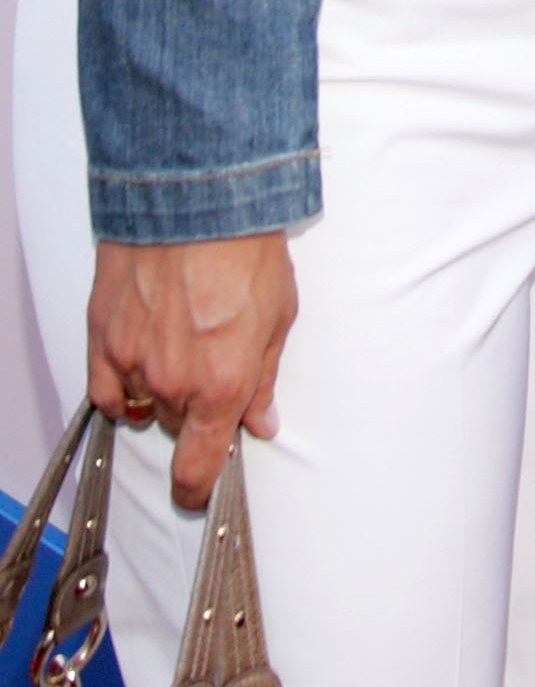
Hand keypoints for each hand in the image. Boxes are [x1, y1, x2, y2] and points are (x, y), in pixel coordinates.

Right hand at [87, 233, 297, 507]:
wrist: (200, 196)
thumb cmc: (245, 247)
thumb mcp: (279, 316)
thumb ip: (264, 379)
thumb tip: (261, 421)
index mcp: (222, 384)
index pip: (199, 468)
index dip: (199, 488)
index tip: (201, 490)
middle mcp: (174, 383)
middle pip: (179, 426)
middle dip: (197, 407)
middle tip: (211, 363)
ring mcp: (132, 362)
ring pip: (145, 403)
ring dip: (162, 387)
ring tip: (182, 340)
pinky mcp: (102, 337)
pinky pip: (105, 388)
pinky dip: (120, 383)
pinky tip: (139, 360)